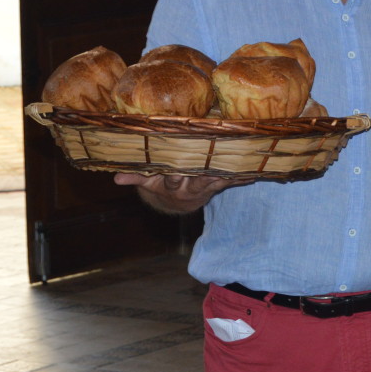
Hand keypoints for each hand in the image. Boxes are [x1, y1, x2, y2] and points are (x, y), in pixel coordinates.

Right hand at [113, 171, 240, 214]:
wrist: (176, 201)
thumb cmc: (160, 183)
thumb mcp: (148, 181)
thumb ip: (135, 178)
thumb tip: (115, 178)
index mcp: (173, 185)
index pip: (174, 181)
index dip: (175, 178)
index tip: (176, 175)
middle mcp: (191, 188)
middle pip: (199, 183)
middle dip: (206, 177)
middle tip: (214, 172)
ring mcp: (206, 188)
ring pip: (217, 181)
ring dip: (228, 176)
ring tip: (240, 170)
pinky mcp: (218, 185)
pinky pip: (231, 182)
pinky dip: (242, 178)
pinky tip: (255, 174)